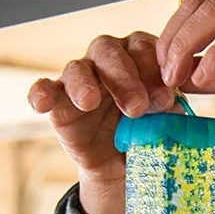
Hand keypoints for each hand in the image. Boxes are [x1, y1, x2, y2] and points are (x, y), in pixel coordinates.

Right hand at [27, 31, 176, 213]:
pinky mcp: (59, 101)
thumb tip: (173, 106)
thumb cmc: (151, 134)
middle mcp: (109, 60)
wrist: (126, 166)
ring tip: (90, 102)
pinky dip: (42, 93)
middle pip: (110, 52)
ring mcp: (82, 79)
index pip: (145, 47)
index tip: (166, 98)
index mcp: (141, 57)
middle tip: (137, 106)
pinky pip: (46, 90)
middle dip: (124, 77)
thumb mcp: (165, 124)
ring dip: (84, 84)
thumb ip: (169, 112)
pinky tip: (41, 104)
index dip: (154, 69)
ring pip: (78, 68)